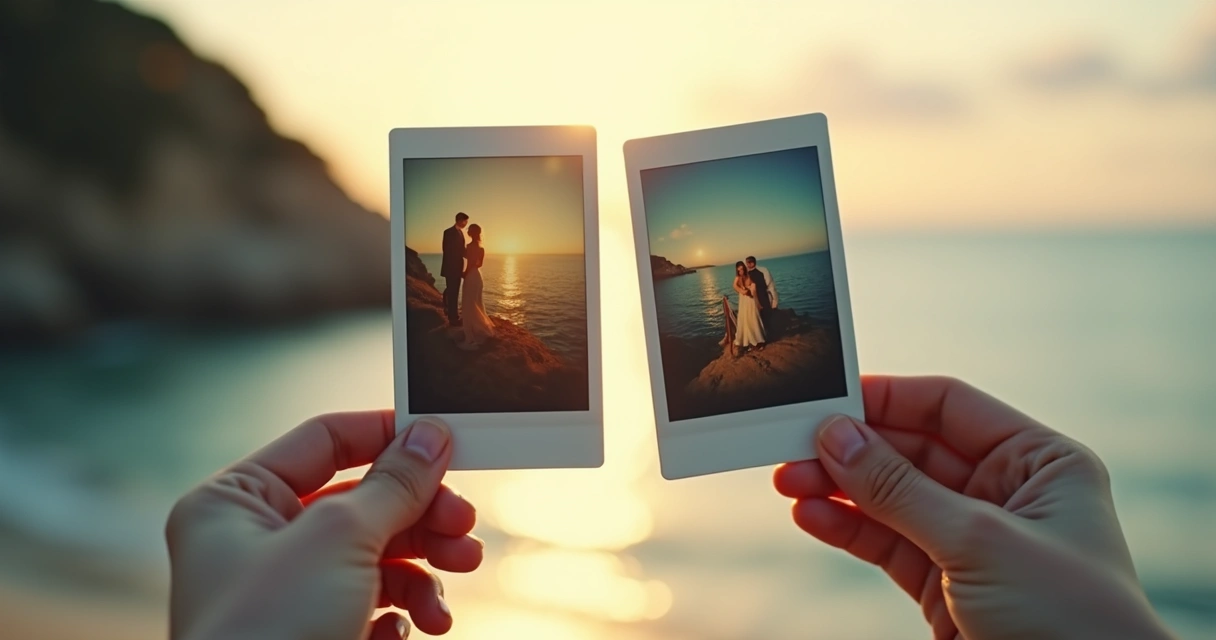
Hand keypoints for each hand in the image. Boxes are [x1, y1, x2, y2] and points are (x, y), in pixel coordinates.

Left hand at [167, 414, 481, 639]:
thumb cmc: (266, 634)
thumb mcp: (339, 538)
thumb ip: (393, 483)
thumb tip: (429, 436)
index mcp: (237, 501)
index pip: (325, 441)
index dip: (388, 436)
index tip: (446, 441)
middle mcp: (257, 541)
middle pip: (363, 501)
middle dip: (422, 516)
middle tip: (463, 526)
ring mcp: (286, 592)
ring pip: (377, 556)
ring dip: (424, 571)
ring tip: (449, 590)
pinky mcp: (313, 633)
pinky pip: (372, 604)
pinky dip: (402, 614)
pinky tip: (410, 628)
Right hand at [774, 376, 1174, 639]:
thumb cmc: (1073, 620)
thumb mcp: (982, 541)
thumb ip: (901, 488)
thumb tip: (838, 437)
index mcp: (1038, 462)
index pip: (949, 408)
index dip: (889, 399)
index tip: (830, 398)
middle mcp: (1006, 493)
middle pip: (910, 451)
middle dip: (852, 450)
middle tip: (795, 446)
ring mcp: (972, 540)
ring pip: (890, 498)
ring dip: (839, 488)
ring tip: (790, 481)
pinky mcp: (945, 585)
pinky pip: (886, 543)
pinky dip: (847, 529)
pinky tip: (811, 516)